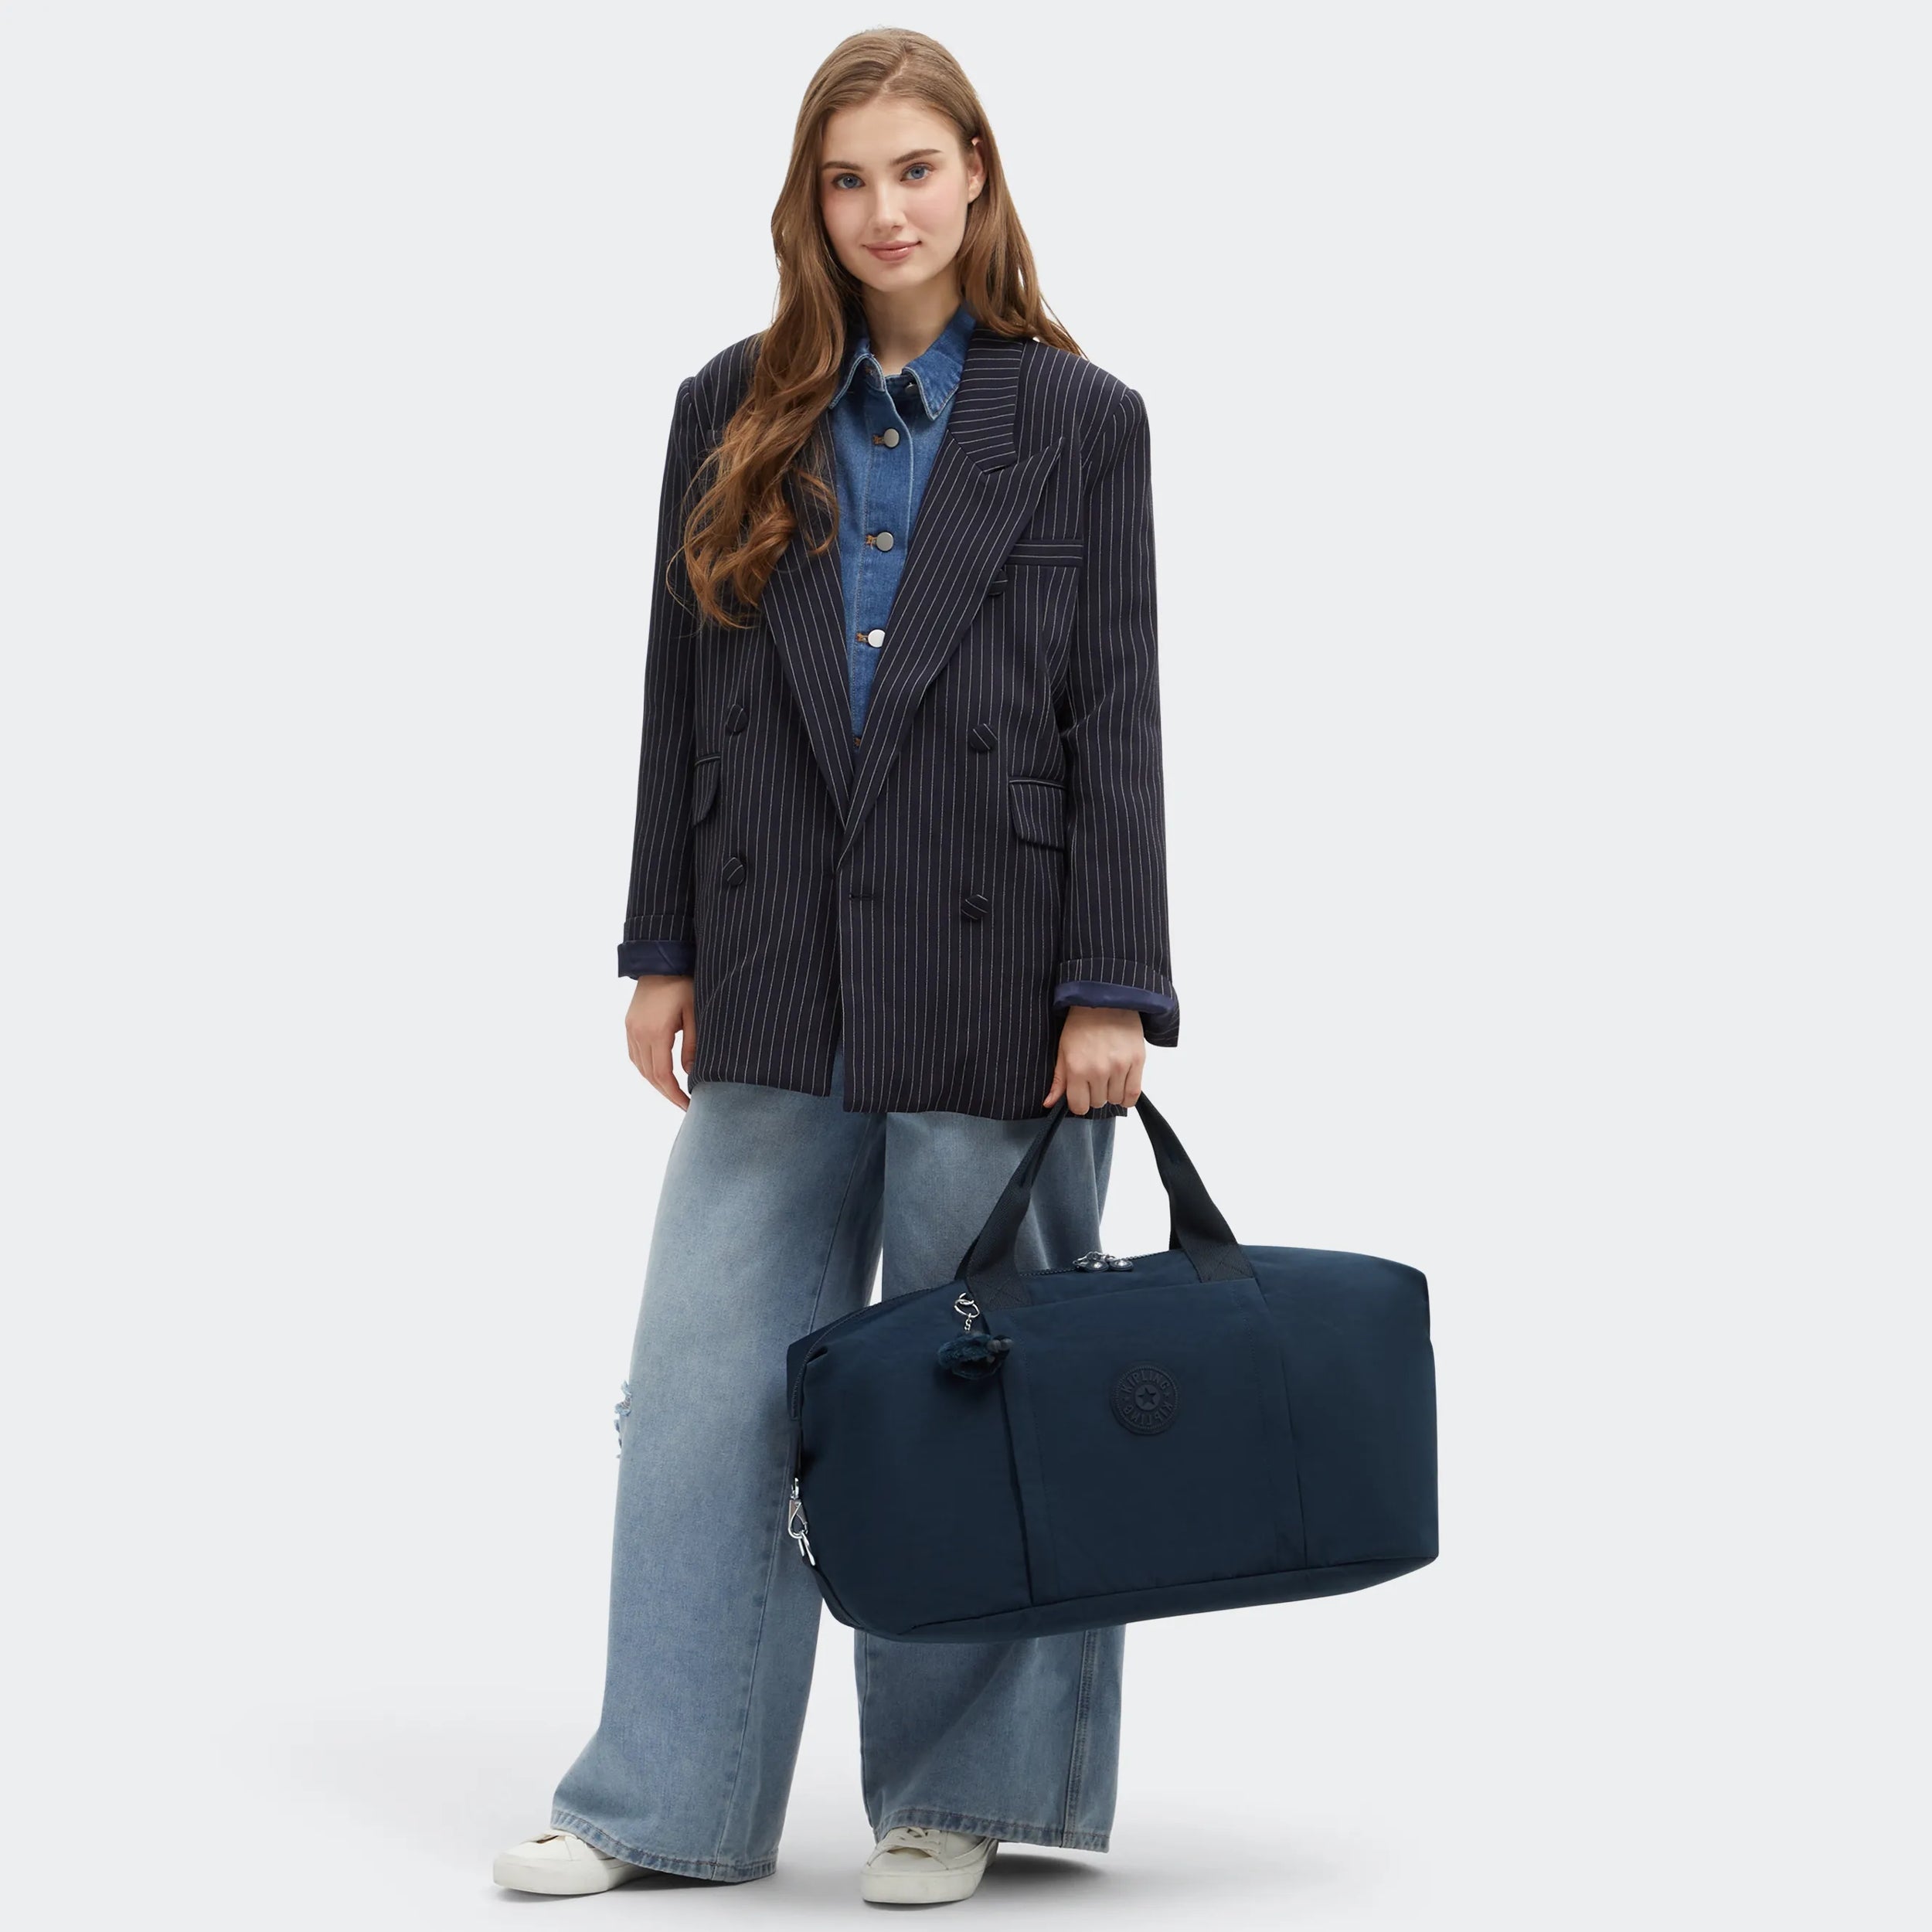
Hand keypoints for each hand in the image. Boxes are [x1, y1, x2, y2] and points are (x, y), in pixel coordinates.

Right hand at [626, 974, 695, 1110]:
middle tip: (684, 1104)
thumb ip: (693, 1046)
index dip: (674, 1094)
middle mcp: (638, 1033)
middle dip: (666, 1093)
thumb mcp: (694, 1014)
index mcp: (655, 1032)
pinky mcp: (629, 1024)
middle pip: (649, 1075)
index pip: (662, 1075)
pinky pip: (635, 1054)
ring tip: (674, 1092)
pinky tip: (659, 1073)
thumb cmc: (684, 984)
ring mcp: (630, 1029)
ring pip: (640, 1066)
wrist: (662, 960)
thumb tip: (690, 1074)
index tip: (688, 1106)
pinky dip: (646, 1068)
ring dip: (656, 1082)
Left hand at [1044, 1006, 1144, 1114]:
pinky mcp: (1137, 1062)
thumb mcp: (1063, 1050)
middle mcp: (1098, 1071)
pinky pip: (1133, 1094)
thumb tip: (1049, 1104)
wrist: (1106, 1001)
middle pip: (1098, 1103)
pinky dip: (1127, 1095)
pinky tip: (1122, 1084)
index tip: (1081, 1093)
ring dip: (1111, 1092)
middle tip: (1095, 1077)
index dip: (1079, 1102)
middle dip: (1095, 1094)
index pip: (1079, 1106)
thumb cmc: (1082, 1024)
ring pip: (1115, 1100)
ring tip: (1109, 1076)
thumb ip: (1059, 1080)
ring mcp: (1120, 1067)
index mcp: (1077, 1069)